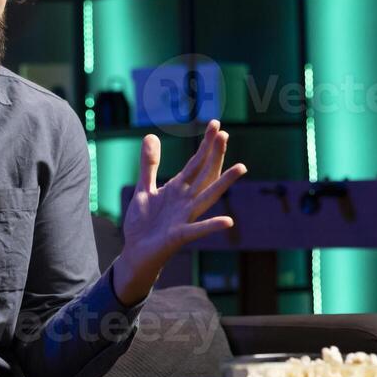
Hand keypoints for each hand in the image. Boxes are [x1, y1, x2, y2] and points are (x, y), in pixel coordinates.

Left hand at [115, 120, 246, 304]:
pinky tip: (228, 221)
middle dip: (214, 155)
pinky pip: (198, 230)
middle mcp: (186, 201)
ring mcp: (185, 217)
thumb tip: (151, 136)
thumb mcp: (144, 188)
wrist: (135, 252)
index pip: (195, 163)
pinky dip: (212, 225)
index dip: (205, 144)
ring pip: (208, 197)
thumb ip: (149, 164)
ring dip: (223, 183)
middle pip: (204, 174)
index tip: (215, 124)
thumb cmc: (143, 222)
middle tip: (224, 134)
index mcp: (178, 189)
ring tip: (241, 167)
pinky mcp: (180, 236)